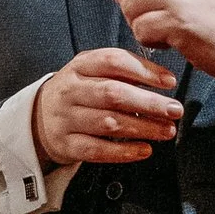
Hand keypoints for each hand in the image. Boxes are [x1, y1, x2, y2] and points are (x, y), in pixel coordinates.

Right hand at [31, 49, 183, 166]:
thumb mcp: (92, 71)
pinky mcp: (67, 144)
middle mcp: (70, 90)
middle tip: (174, 110)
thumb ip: (122, 70)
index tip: (169, 81)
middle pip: (112, 93)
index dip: (144, 70)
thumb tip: (162, 79)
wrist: (40, 117)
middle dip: (148, 103)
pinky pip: (98, 150)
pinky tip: (145, 149)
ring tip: (167, 130)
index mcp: (80, 66)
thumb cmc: (79, 92)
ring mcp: (66, 118)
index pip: (112, 61)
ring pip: (108, 123)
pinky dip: (124, 151)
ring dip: (143, 127)